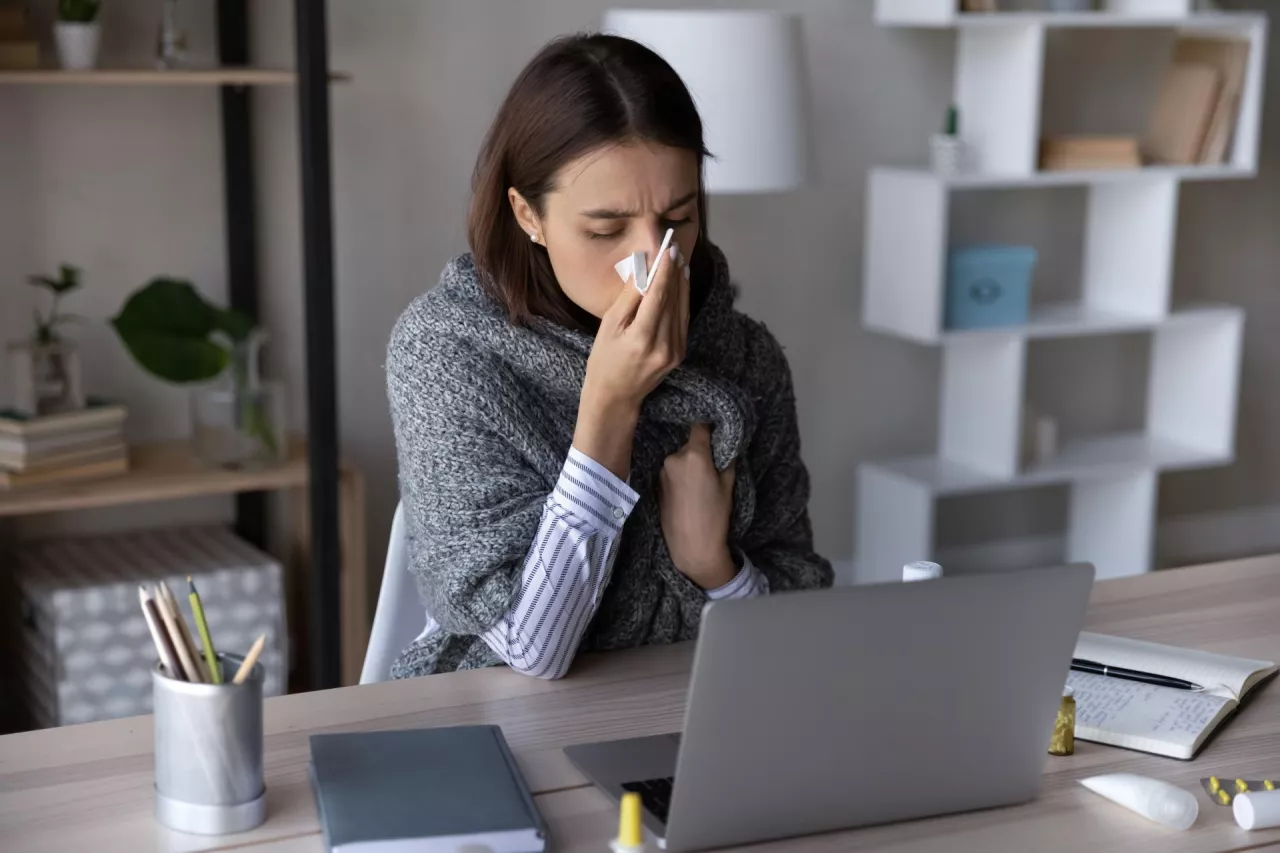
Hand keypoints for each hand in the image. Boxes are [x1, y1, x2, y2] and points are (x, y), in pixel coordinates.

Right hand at [574, 244, 689, 478]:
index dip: (665, 270)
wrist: (616, 396)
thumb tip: (644, 269)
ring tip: (679, 259)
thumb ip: (630, 298)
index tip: (667, 249)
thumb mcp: (610, 326)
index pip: (659, 295)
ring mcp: (676, 351)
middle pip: (674, 299)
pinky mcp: (680, 353)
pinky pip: (682, 319)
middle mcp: (664, 345)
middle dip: (675, 271)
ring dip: (681, 282)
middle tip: (674, 246)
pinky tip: (680, 283)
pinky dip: (681, 299)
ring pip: (682, 308)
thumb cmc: (604, 359)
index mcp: (643, 338)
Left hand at [660, 423, 736, 589]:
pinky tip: (687, 492)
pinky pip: (671, 471)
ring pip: (679, 458)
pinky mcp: (655, 484)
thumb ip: (726, 458)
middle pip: (689, 443)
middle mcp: (674, 458)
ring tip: (699, 485)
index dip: (708, 425)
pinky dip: (679, 475)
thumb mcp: (728, 485)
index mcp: (694, 455)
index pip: (699, 425)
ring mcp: (661, 471)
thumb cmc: (715, 517)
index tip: (714, 426)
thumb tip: (726, 442)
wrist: (691, 547)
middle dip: (700, 450)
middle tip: (711, 465)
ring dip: (688, 464)